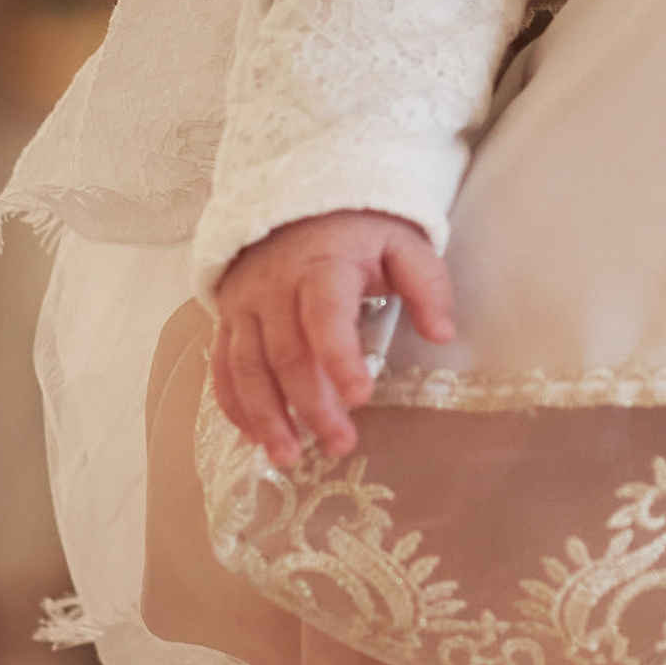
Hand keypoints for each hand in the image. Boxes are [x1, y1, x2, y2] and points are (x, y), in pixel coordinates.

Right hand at [210, 209, 453, 463]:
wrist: (293, 206)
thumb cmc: (356, 231)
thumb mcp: (401, 242)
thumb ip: (426, 283)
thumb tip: (442, 334)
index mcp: (323, 265)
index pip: (325, 313)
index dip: (339, 357)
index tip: (361, 397)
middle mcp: (275, 288)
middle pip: (286, 353)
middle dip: (312, 404)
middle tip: (340, 444)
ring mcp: (245, 307)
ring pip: (247, 368)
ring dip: (266, 416)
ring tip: (288, 458)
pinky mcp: (228, 321)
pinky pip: (223, 368)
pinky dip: (235, 406)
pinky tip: (257, 438)